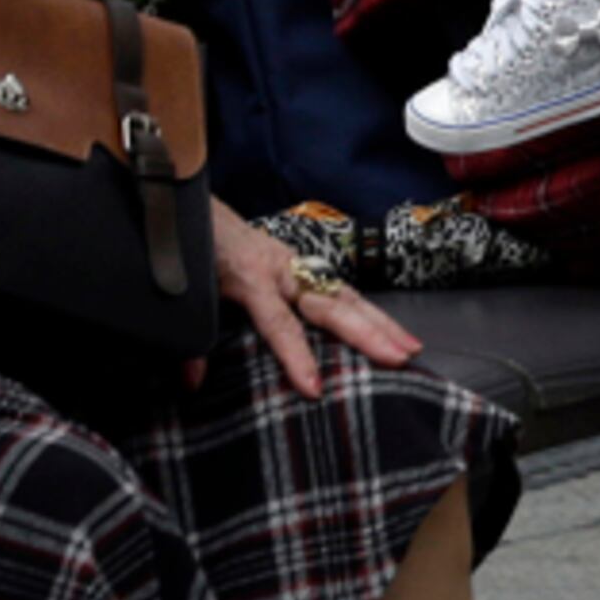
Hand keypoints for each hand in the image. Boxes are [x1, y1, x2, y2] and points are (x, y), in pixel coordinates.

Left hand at [208, 204, 421, 397]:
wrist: (200, 212)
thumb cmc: (195, 253)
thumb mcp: (188, 296)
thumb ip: (193, 340)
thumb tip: (191, 384)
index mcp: (253, 279)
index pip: (281, 324)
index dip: (298, 356)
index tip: (315, 387)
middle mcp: (285, 271)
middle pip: (333, 305)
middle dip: (369, 333)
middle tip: (398, 357)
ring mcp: (300, 266)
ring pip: (348, 295)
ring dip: (382, 322)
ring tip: (411, 347)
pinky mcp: (306, 265)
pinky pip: (343, 290)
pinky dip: (369, 311)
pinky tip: (391, 329)